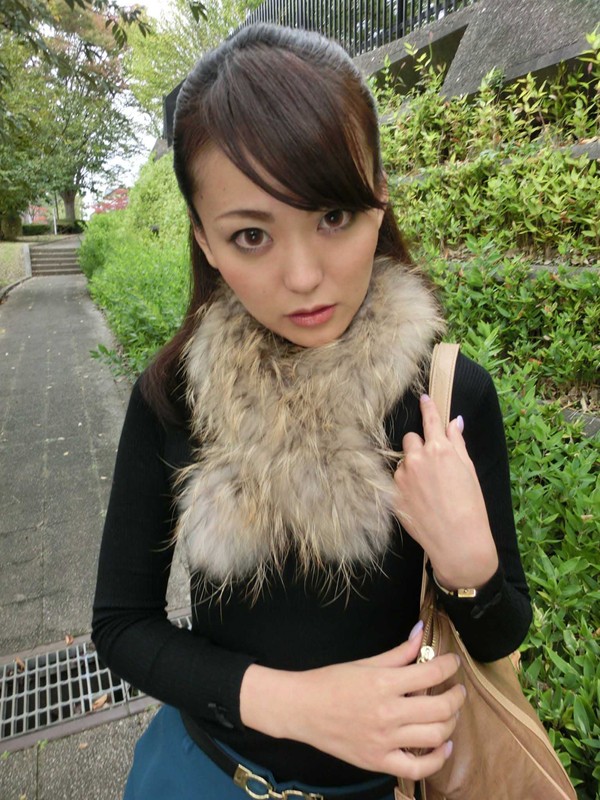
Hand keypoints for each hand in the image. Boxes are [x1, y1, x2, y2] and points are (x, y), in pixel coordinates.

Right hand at [240, 626, 465, 779]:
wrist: (302, 709)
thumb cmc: (331, 682)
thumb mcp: (365, 662)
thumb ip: (398, 652)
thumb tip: (421, 631)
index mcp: (383, 683)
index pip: (431, 673)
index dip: (449, 666)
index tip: (453, 662)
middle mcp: (388, 714)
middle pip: (440, 708)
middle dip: (456, 697)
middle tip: (457, 690)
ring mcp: (384, 741)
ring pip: (435, 736)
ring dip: (450, 723)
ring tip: (448, 713)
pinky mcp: (378, 761)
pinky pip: (418, 768)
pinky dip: (437, 759)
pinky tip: (442, 746)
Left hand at [393, 394, 497, 589]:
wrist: (458, 542)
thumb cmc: (470, 507)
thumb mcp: (468, 471)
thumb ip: (458, 444)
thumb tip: (454, 422)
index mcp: (439, 450)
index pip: (430, 420)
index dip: (428, 407)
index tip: (423, 398)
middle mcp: (416, 459)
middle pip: (410, 439)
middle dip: (419, 446)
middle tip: (432, 464)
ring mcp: (401, 478)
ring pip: (402, 462)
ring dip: (411, 469)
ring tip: (428, 490)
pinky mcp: (392, 495)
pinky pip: (396, 482)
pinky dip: (405, 487)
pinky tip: (420, 502)